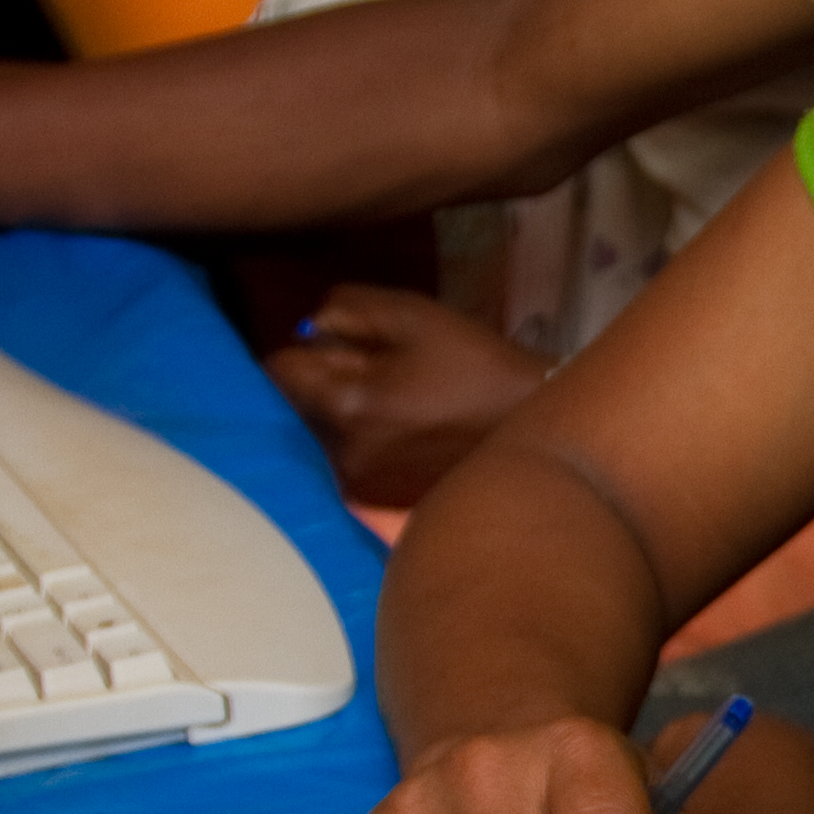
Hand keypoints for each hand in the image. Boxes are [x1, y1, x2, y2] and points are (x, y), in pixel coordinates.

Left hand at [262, 285, 553, 507]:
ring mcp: (359, 486)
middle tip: (374, 372)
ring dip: (338, 417)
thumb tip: (307, 327)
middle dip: (320, 384)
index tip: (335, 346)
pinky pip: (344, 464)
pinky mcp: (379, 504)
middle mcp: (341, 454)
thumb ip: (347, 309)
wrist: (534, 431)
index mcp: (346, 403)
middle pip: (294, 408)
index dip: (303, 351)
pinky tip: (401, 435)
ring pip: (318, 437)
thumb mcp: (414, 316)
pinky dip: (359, 446)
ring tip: (392, 405)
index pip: (278, 371)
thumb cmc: (475, 365)